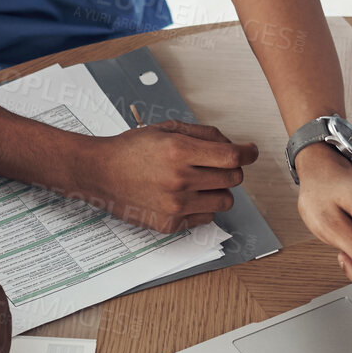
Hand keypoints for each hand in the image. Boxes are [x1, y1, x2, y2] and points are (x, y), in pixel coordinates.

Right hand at [76, 119, 258, 232]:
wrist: (100, 172)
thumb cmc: (131, 149)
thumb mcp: (166, 129)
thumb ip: (202, 134)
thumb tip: (232, 144)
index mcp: (179, 151)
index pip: (231, 156)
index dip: (248, 153)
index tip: (251, 151)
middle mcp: (179, 179)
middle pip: (232, 178)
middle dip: (231, 169)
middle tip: (217, 164)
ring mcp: (175, 205)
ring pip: (224, 201)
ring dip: (219, 189)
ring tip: (201, 181)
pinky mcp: (169, 224)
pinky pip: (206, 217)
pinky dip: (203, 206)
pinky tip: (186, 196)